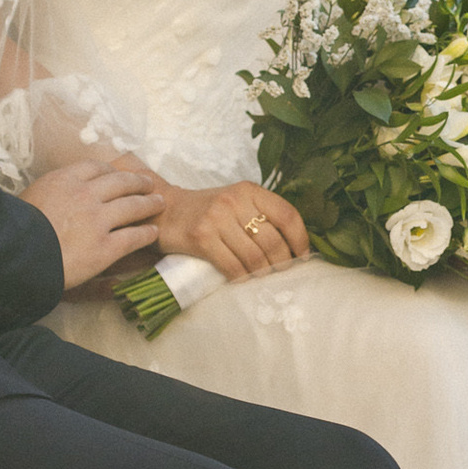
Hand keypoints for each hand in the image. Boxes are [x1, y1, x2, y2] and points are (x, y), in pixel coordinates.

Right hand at [18, 155, 167, 291]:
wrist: (15, 255)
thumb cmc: (14, 229)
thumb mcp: (30, 198)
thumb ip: (48, 193)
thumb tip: (50, 195)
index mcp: (64, 180)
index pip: (96, 167)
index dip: (112, 170)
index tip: (118, 174)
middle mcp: (85, 195)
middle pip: (121, 182)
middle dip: (138, 182)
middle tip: (148, 183)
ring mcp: (97, 221)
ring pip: (133, 206)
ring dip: (149, 203)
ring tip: (159, 203)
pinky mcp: (105, 247)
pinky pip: (133, 237)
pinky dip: (146, 234)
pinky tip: (153, 232)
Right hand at [153, 179, 310, 281]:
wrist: (165, 211)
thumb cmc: (207, 209)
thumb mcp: (236, 201)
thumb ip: (261, 213)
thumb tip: (293, 244)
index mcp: (249, 190)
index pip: (287, 214)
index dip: (300, 239)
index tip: (302, 256)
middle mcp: (234, 201)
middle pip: (272, 240)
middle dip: (281, 262)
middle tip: (280, 271)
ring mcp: (216, 219)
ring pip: (254, 256)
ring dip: (261, 272)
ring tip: (261, 276)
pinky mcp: (201, 238)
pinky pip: (232, 266)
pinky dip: (241, 277)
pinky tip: (242, 278)